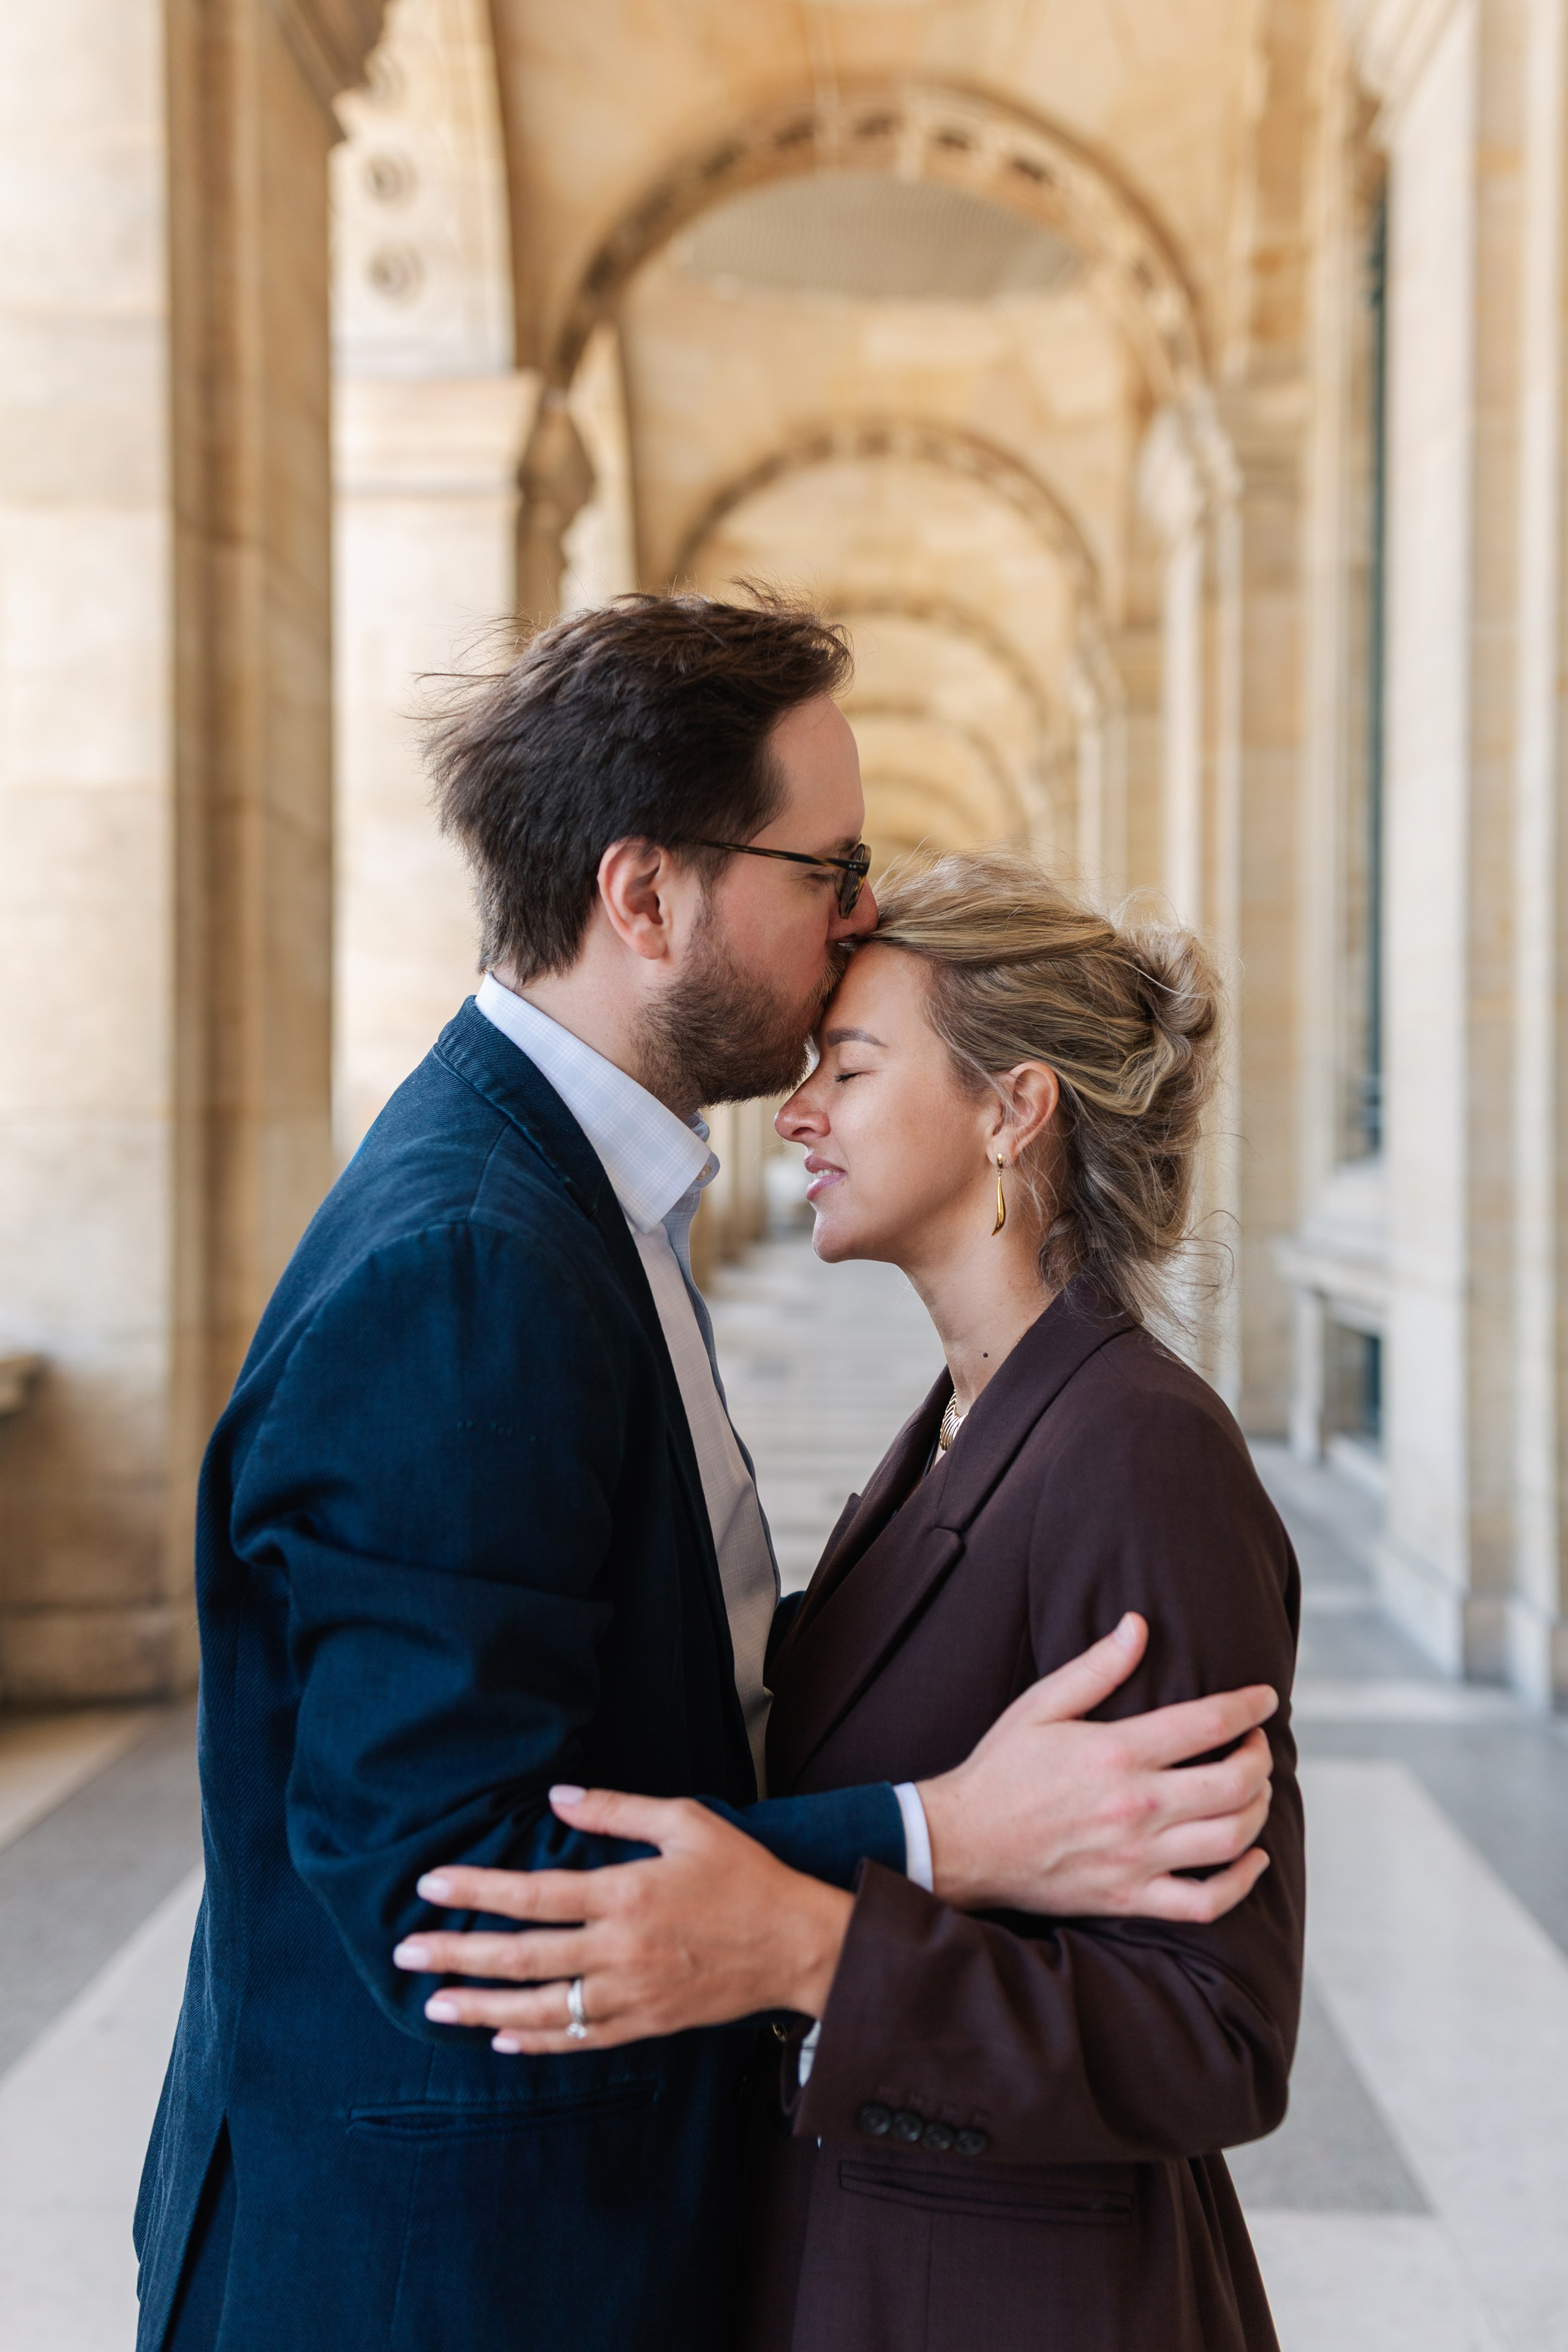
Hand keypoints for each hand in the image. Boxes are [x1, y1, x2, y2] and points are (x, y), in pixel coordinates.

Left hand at [392, 1790, 850, 2054]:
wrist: (798, 1945)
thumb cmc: (745, 1876)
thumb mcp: (688, 1821)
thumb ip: (618, 1809)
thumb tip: (558, 1795)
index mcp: (626, 1894)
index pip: (534, 1894)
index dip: (476, 1891)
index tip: (430, 1887)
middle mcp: (621, 1950)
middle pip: (523, 1958)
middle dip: (457, 1956)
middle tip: (406, 1954)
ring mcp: (632, 1995)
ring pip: (543, 2009)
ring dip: (483, 2009)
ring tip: (436, 2006)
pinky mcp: (647, 2025)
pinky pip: (582, 2039)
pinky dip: (538, 2041)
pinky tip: (503, 2038)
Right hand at [918, 1612, 1276, 1922]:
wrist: (961, 1843)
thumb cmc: (1001, 1769)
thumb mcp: (1041, 1705)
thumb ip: (1097, 1667)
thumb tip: (1139, 1625)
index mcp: (1116, 1752)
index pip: (1208, 1723)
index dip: (1249, 1707)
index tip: (1266, 1699)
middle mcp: (1136, 1806)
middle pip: (1234, 1783)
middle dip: (1260, 1759)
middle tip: (1256, 1745)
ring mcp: (1136, 1858)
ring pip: (1230, 1839)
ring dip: (1258, 1811)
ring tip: (1254, 1791)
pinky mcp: (1129, 1898)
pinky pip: (1205, 1903)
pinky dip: (1240, 1884)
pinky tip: (1250, 1860)